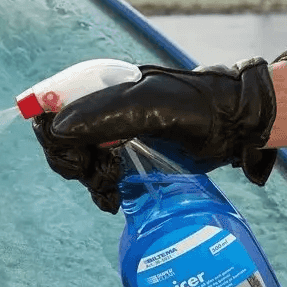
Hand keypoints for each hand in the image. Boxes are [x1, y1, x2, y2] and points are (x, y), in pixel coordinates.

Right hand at [32, 58, 278, 212]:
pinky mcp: (128, 158)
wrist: (235, 127)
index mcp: (100, 88)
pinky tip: (114, 198)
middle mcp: (101, 111)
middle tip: (102, 173)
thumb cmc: (197, 107)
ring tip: (113, 188)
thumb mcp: (150, 106)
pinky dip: (100, 191)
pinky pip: (98, 177)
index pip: (52, 109)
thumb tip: (57, 129)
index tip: (78, 157)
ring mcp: (114, 136)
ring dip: (89, 180)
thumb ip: (103, 113)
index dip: (56, 137)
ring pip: (79, 163)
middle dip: (75, 163)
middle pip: (63, 142)